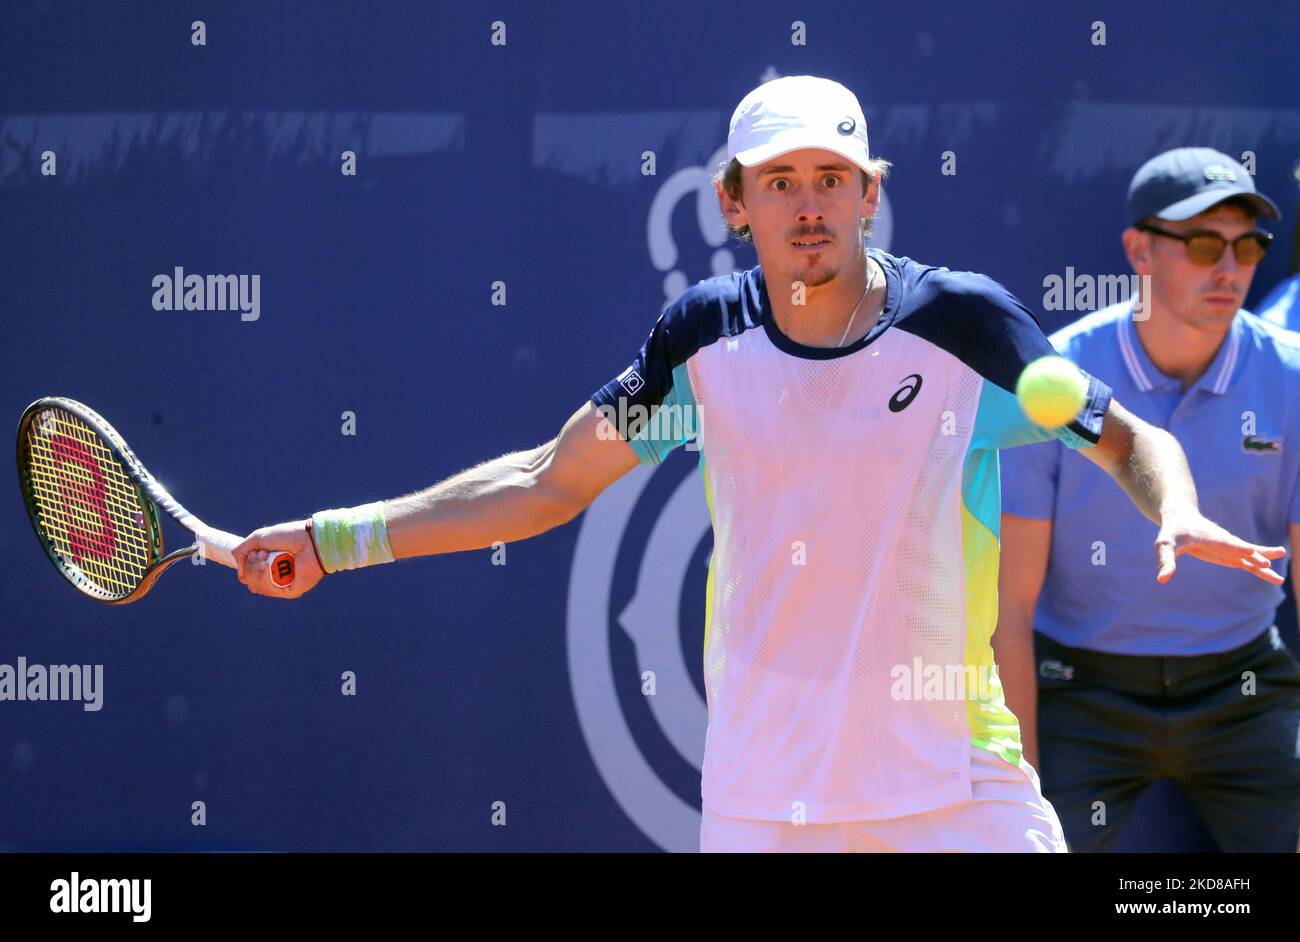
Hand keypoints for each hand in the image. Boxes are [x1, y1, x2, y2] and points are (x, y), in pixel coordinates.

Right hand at [232, 520, 326, 598]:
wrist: (309, 539)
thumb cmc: (288, 536)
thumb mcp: (258, 539)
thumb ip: (241, 552)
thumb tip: (240, 573)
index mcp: (268, 566)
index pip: (247, 576)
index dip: (246, 565)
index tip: (255, 552)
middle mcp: (275, 577)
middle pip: (250, 582)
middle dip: (251, 566)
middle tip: (263, 553)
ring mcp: (282, 585)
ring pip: (257, 587)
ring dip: (257, 570)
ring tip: (267, 557)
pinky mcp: (291, 592)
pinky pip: (269, 590)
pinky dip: (265, 577)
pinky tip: (269, 566)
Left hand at [1154, 511, 1285, 584]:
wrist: (1181, 517)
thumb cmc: (1173, 530)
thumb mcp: (1165, 544)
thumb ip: (1166, 560)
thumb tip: (1162, 580)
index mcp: (1210, 537)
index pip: (1225, 542)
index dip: (1237, 546)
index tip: (1251, 551)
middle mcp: (1224, 542)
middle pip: (1243, 549)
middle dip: (1256, 556)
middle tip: (1270, 562)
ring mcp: (1229, 548)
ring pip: (1250, 558)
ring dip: (1263, 566)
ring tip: (1279, 579)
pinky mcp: (1229, 554)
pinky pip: (1247, 562)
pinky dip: (1258, 567)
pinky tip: (1272, 575)